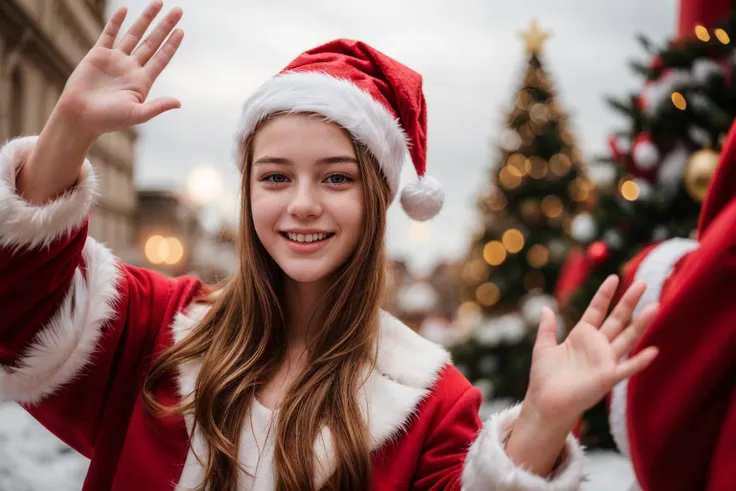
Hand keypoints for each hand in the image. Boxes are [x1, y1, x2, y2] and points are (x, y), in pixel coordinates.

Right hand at [57, 1, 183, 136]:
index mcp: (142, 81)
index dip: (171, 44)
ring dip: (146, 18)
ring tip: (158, 3)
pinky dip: (116, 22)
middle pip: (152, 42)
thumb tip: (179, 103)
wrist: (80, 116)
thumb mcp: (137, 114)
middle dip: (165, 26)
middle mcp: (131, 67)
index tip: (181, 31)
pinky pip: (109, 34)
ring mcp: (115, 60)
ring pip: (134, 34)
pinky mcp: (97, 55)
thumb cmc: (108, 120)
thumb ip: (157, 107)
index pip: (161, 58)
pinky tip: (125, 10)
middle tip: (178, 10)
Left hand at [524, 275, 658, 426]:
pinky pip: (627, 367)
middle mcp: (597, 346)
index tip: (613, 278)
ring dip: (641, 324)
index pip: (596, 310)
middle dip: (629, 302)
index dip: (604, 295)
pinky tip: (653, 350)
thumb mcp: (543, 347)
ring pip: (627, 338)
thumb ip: (547, 328)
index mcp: (581, 336)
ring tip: (655, 307)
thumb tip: (545, 308)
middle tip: (642, 283)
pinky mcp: (608, 377)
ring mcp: (605, 360)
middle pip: (617, 319)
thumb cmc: (544, 377)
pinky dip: (640, 360)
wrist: (546, 401)